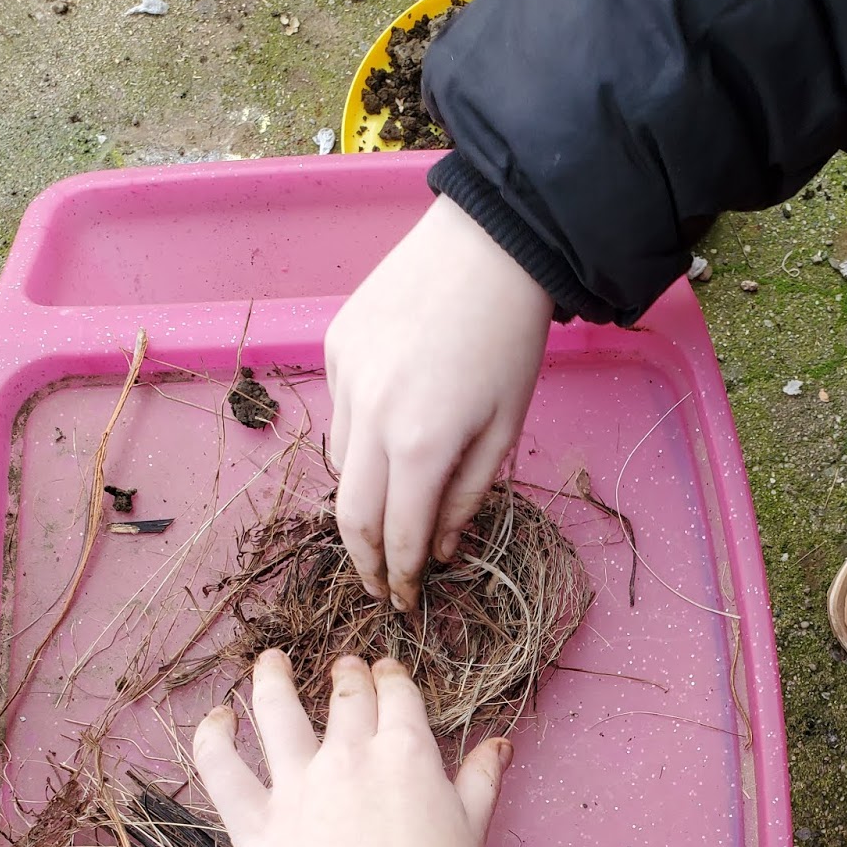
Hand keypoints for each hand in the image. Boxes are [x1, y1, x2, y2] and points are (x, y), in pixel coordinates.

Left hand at [193, 651, 512, 846]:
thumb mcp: (473, 827)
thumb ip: (481, 779)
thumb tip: (499, 744)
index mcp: (406, 751)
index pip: (396, 695)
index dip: (391, 677)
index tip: (386, 672)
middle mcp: (349, 754)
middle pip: (345, 696)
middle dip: (347, 675)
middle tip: (343, 667)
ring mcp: (296, 783)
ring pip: (276, 709)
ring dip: (273, 678)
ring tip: (270, 662)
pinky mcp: (256, 821)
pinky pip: (222, 767)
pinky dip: (214, 736)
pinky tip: (218, 717)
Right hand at [325, 195, 552, 610]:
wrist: (489, 245)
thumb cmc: (511, 341)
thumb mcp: (504, 431)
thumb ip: (466, 498)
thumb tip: (437, 551)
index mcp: (421, 445)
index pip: (398, 537)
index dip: (401, 578)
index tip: (405, 601)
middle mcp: (371, 417)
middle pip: (350, 517)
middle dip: (364, 562)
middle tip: (379, 586)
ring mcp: (345, 380)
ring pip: (340, 467)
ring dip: (362, 501)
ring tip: (389, 511)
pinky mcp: (335, 349)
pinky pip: (339, 416)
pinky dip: (359, 441)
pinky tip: (389, 433)